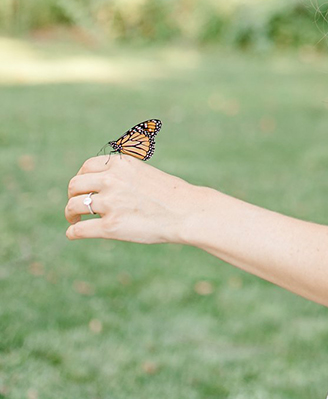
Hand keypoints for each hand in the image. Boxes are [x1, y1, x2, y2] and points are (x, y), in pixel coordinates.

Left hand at [65, 153, 198, 243]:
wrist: (186, 212)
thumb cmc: (169, 194)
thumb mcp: (143, 172)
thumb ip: (121, 175)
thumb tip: (99, 184)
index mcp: (120, 164)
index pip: (86, 167)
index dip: (81, 179)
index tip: (84, 189)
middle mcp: (111, 180)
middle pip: (75, 185)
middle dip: (73, 196)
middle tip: (77, 207)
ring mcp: (110, 203)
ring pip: (73, 206)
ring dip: (70, 214)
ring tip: (75, 219)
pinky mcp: (110, 226)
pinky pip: (79, 230)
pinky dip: (72, 232)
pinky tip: (74, 234)